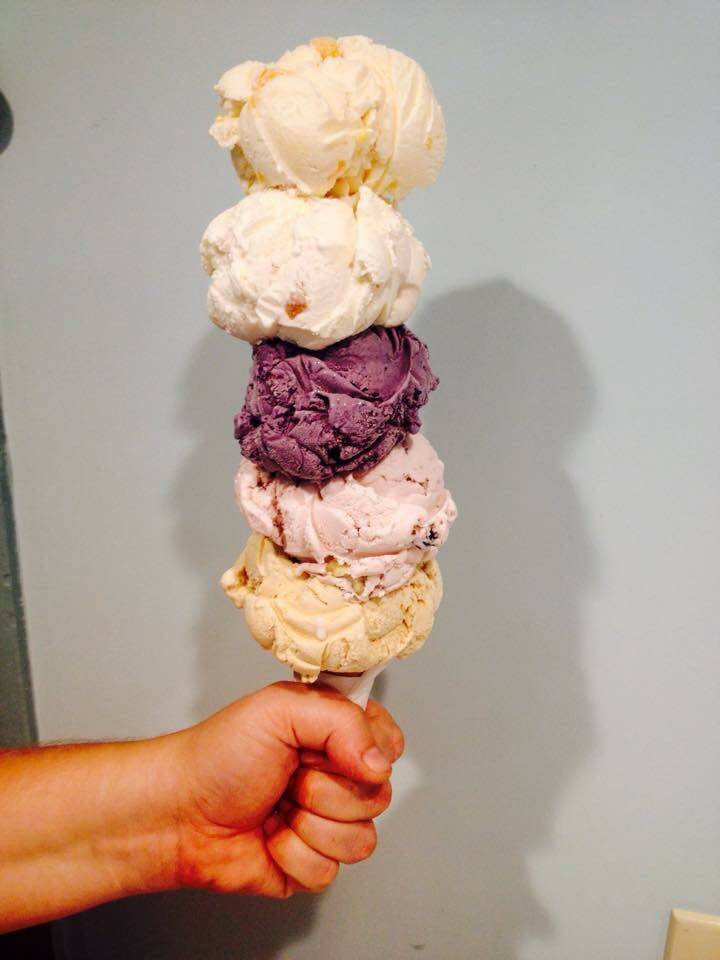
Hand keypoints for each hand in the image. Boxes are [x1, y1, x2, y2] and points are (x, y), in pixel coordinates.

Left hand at [170, 682, 403, 897]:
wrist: (178, 813)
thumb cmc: (219, 756)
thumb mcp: (279, 710)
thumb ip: (342, 721)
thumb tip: (379, 763)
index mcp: (336, 733)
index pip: (389, 743)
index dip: (366, 751)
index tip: (322, 746)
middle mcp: (338, 776)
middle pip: (379, 796)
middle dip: (325, 789)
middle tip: (290, 776)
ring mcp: (328, 822)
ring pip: (362, 839)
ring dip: (309, 825)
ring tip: (279, 807)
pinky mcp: (313, 863)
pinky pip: (330, 871)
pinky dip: (292, 855)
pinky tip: (270, 837)